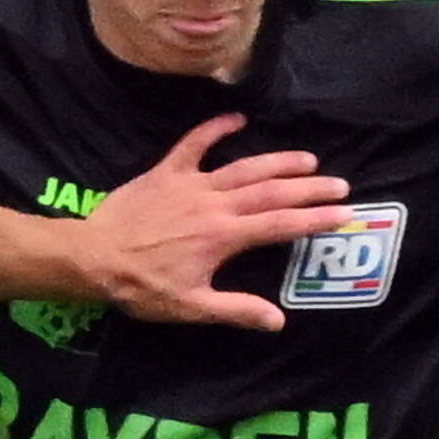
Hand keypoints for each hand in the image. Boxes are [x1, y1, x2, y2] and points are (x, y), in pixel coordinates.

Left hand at [78, 113, 352, 330]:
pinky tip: (238, 118)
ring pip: (244, 166)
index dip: (315, 219)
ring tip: (307, 159)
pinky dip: (215, 128)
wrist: (94, 259)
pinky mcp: (166, 172)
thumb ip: (237, 311)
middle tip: (339, 184)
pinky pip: (194, 144)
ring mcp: (191, 183)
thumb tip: (278, 320)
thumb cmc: (142, 287)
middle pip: (272, 191)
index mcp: (225, 237)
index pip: (281, 225)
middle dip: (309, 188)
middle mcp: (215, 204)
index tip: (344, 213)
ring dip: (278, 161)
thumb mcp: (191, 308)